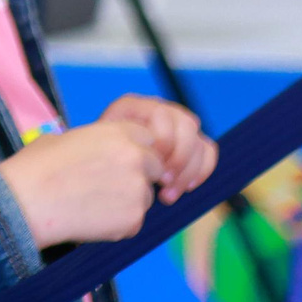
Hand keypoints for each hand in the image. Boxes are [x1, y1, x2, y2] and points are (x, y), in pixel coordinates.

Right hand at [0, 117, 163, 245]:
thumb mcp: (66, 138)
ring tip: (91, 202)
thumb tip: (102, 153)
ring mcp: (137, 191)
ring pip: (145, 196)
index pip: (148, 139)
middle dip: (138, 175)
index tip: (119, 160)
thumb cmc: (37, 167)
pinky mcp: (134, 220)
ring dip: (128, 200)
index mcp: (118, 133)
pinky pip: (134, 221)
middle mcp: (135, 159)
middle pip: (155, 167)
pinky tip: (90, 218)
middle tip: (108, 183)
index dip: (134, 149)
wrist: (26, 202)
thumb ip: (97, 143)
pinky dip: (118, 222)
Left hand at [99, 95, 217, 203]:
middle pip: (187, 126)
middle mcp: (157, 110)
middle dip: (179, 159)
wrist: (96, 170)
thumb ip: (119, 147)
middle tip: (163, 182)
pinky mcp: (188, 143)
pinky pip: (207, 152)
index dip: (163, 141)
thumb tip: (148, 159)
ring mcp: (175, 126)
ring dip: (188, 172)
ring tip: (167, 194)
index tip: (152, 165)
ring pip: (199, 142)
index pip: (162, 114)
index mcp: (132, 107)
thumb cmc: (94, 162)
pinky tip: (185, 188)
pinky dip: (200, 172)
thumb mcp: (98, 150)